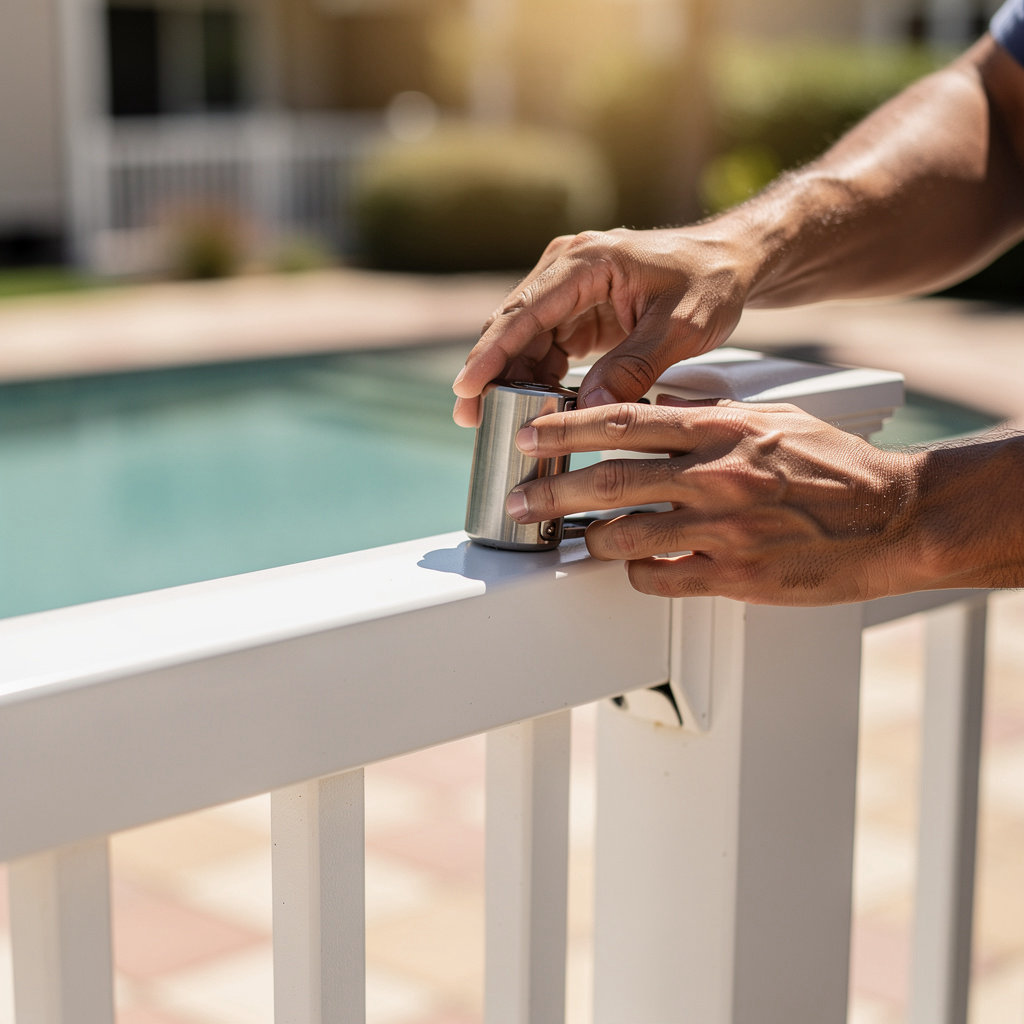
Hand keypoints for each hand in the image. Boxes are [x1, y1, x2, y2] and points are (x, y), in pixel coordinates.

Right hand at [451, 225, 752, 426]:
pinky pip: (546, 347)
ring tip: (493, 422)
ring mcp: (569, 290)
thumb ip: (635, 367)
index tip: (466, 387)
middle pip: (513, 325)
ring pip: (524, 339)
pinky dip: (537, 377)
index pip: (526, 311)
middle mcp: (567, 268)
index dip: (491, 352)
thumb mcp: (681, 328)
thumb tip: (590, 411)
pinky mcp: (577, 310)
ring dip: (509, 379)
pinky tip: (531, 408)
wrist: (730, 263)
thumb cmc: (710, 283)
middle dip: (489, 372)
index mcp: (587, 262)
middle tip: (468, 418)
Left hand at [504, 399, 923, 605]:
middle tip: (517, 500)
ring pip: (625, 535)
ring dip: (588, 538)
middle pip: (608, 481)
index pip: (624, 422)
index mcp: (722, 429)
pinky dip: (637, 573)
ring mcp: (724, 529)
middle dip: (550, 492)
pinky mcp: (736, 575)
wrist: (895, 517)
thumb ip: (709, 418)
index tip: (529, 436)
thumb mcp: (771, 419)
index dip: (566, 430)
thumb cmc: (835, 465)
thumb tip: (654, 415)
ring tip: (571, 538)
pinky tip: (634, 568)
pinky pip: (662, 578)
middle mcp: (715, 475)